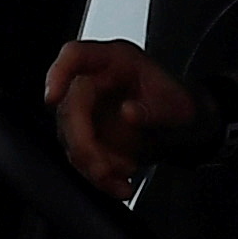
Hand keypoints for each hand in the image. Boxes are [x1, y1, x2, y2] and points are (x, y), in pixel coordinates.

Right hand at [42, 39, 195, 200]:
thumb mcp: (177, 107)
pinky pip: (81, 156)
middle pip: (69, 107)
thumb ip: (155, 110)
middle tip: (105, 169)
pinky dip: (99, 175)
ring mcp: (88, 109)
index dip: (57, 73)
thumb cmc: (179, 108)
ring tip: (123, 177)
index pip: (75, 56)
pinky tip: (120, 181)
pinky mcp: (88, 135)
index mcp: (116, 61)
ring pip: (70, 138)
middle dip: (83, 143)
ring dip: (93, 165)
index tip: (53, 97)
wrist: (185, 131)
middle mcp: (96, 81)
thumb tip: (128, 113)